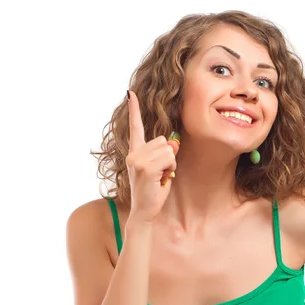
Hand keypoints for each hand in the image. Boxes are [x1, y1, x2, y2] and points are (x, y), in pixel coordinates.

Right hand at [126, 90, 178, 223]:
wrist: (144, 211)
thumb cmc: (153, 192)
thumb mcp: (161, 170)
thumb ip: (166, 154)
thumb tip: (174, 143)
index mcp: (134, 153)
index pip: (135, 128)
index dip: (134, 110)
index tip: (131, 93)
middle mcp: (133, 154)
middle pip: (163, 141)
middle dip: (168, 157)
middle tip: (160, 174)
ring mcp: (138, 160)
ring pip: (168, 150)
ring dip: (170, 164)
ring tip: (160, 178)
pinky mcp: (145, 168)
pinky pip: (169, 158)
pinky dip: (170, 169)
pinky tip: (160, 180)